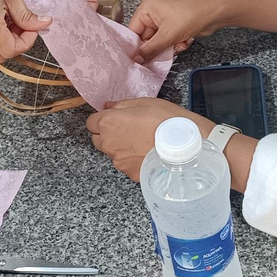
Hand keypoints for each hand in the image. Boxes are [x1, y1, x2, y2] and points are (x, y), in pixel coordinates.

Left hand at [86, 98, 213, 181]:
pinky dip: (133, 160)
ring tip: (143, 143)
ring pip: (113, 153)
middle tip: (129, 129)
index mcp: (109, 123)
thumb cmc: (166, 120)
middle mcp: (109, 144)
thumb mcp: (145, 102)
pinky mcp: (130, 174)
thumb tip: (109, 107)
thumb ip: (122, 105)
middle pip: (98, 139)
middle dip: (108, 134)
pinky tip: (148, 154)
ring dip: (121, 148)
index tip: (114, 118)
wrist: (185, 146)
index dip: (102, 119)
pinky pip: (127, 165)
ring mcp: (119, 161)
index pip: (91, 122)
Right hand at [129, 0, 224, 62]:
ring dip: (169, 46)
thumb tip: (136, 59)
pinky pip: (169, 39)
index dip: (136, 47)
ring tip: (178, 42)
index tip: (137, 60)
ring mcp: (164, 18)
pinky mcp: (174, 25)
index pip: (133, 31)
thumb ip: (149, 49)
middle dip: (158, 47)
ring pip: (159, 41)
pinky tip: (185, 40)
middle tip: (163, 52)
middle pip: (147, 38)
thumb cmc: (191, 15)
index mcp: (146, 8)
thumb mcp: (167, 36)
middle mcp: (153, 12)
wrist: (214, 13)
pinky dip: (176, 43)